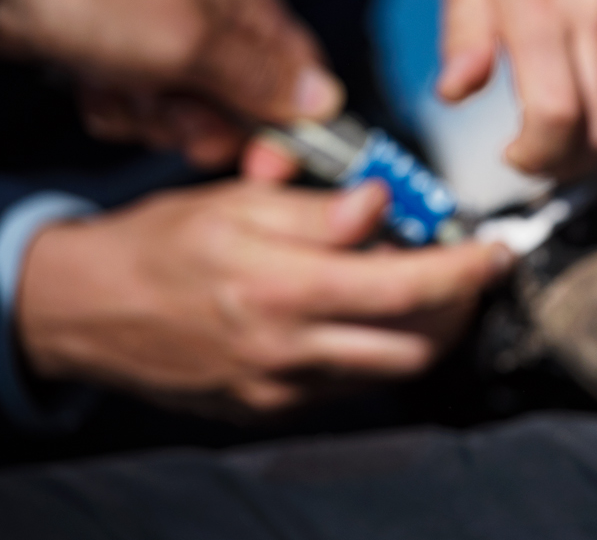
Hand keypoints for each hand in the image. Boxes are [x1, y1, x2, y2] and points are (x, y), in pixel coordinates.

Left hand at [0, 0, 343, 168]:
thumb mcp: (193, 43)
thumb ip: (263, 79)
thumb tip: (328, 101)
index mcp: (249, 9)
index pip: (303, 82)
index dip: (293, 128)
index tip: (267, 164)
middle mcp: (217, 25)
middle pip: (244, 108)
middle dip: (206, 126)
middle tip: (175, 117)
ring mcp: (167, 42)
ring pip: (187, 116)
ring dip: (154, 118)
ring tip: (124, 89)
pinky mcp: (123, 59)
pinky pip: (140, 111)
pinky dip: (117, 109)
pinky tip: (94, 85)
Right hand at [15, 180, 512, 412]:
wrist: (89, 308)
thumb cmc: (159, 246)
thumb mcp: (237, 202)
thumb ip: (319, 211)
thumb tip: (383, 202)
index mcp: (279, 286)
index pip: (405, 286)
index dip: (466, 271)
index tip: (494, 251)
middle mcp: (285, 346)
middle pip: (416, 343)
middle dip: (462, 307)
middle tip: (471, 269)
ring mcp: (280, 386)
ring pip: (392, 369)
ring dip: (428, 330)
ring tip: (426, 286)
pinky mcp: (273, 407)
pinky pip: (352, 385)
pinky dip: (381, 349)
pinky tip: (373, 312)